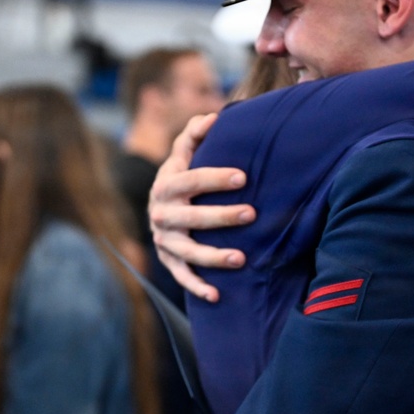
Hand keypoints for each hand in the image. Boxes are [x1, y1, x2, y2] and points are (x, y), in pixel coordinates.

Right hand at [149, 114, 255, 301]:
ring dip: (212, 257)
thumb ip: (194, 134)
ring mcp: (164, 239)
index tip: (244, 177)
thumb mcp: (183, 154)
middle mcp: (161, 213)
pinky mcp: (168, 260)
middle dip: (221, 216)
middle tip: (252, 214)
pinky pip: (181, 276)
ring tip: (242, 259)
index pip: (190, 180)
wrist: (161, 206)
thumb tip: (213, 117)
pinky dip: (197, 287)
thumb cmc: (183, 176)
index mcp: (166, 185)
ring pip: (187, 251)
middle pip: (191, 217)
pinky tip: (217, 296)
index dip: (215, 178)